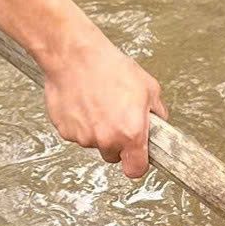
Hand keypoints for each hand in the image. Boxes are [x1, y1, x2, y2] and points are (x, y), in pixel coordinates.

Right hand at [40, 26, 166, 180]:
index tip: (137, 156)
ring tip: (99, 103)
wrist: (75, 56)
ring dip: (97, 130)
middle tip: (116, 117)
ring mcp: (83, 137)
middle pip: (113, 155)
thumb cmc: (110, 67)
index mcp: (131, 133)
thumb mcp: (148, 87)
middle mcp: (106, 139)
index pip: (136, 169)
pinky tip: (84, 103)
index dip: (138, 163)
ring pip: (94, 143)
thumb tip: (159, 124)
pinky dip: (80, 123)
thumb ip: (157, 112)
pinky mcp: (65, 131)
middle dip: (117, 142)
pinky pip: (77, 134)